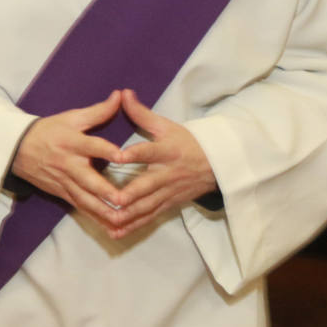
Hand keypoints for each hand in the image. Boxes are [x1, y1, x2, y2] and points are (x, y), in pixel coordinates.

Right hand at [10, 91, 126, 225]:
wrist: (17, 149)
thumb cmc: (48, 130)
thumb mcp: (71, 117)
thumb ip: (98, 110)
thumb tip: (120, 95)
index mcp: (72, 142)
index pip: (90, 145)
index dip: (105, 150)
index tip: (122, 156)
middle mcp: (69, 164)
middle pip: (88, 180)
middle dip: (105, 191)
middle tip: (123, 200)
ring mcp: (65, 182)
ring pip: (85, 199)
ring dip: (103, 211)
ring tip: (122, 219)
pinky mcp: (62, 194)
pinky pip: (81, 208)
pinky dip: (95, 219)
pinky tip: (111, 227)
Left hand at [103, 90, 216, 237]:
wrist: (217, 166)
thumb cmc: (188, 142)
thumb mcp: (167, 126)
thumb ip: (142, 113)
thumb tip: (123, 93)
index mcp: (167, 151)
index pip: (150, 152)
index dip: (136, 154)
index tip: (119, 156)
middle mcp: (167, 174)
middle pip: (148, 186)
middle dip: (130, 194)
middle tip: (111, 200)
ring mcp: (168, 192)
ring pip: (147, 206)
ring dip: (128, 215)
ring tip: (109, 220)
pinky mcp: (168, 205)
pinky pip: (149, 217)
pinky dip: (133, 226)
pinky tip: (115, 233)